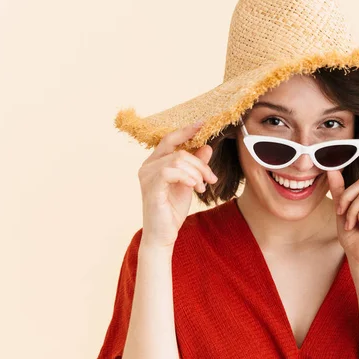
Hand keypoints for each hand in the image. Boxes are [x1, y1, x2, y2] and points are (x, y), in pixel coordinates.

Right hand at [138, 122, 217, 248]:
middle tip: (212, 178)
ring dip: (196, 173)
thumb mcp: (189, 182)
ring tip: (202, 187)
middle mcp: (147, 166)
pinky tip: (195, 188)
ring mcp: (146, 176)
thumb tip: (207, 146)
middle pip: (179, 150)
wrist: (163, 234)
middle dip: (200, 163)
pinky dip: (188, 177)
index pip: (170, 139)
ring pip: (178, 160)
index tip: (203, 124)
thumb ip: (196, 165)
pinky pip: (171, 172)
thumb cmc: (172, 209)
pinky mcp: (150, 187)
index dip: (186, 131)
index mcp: (154, 162)